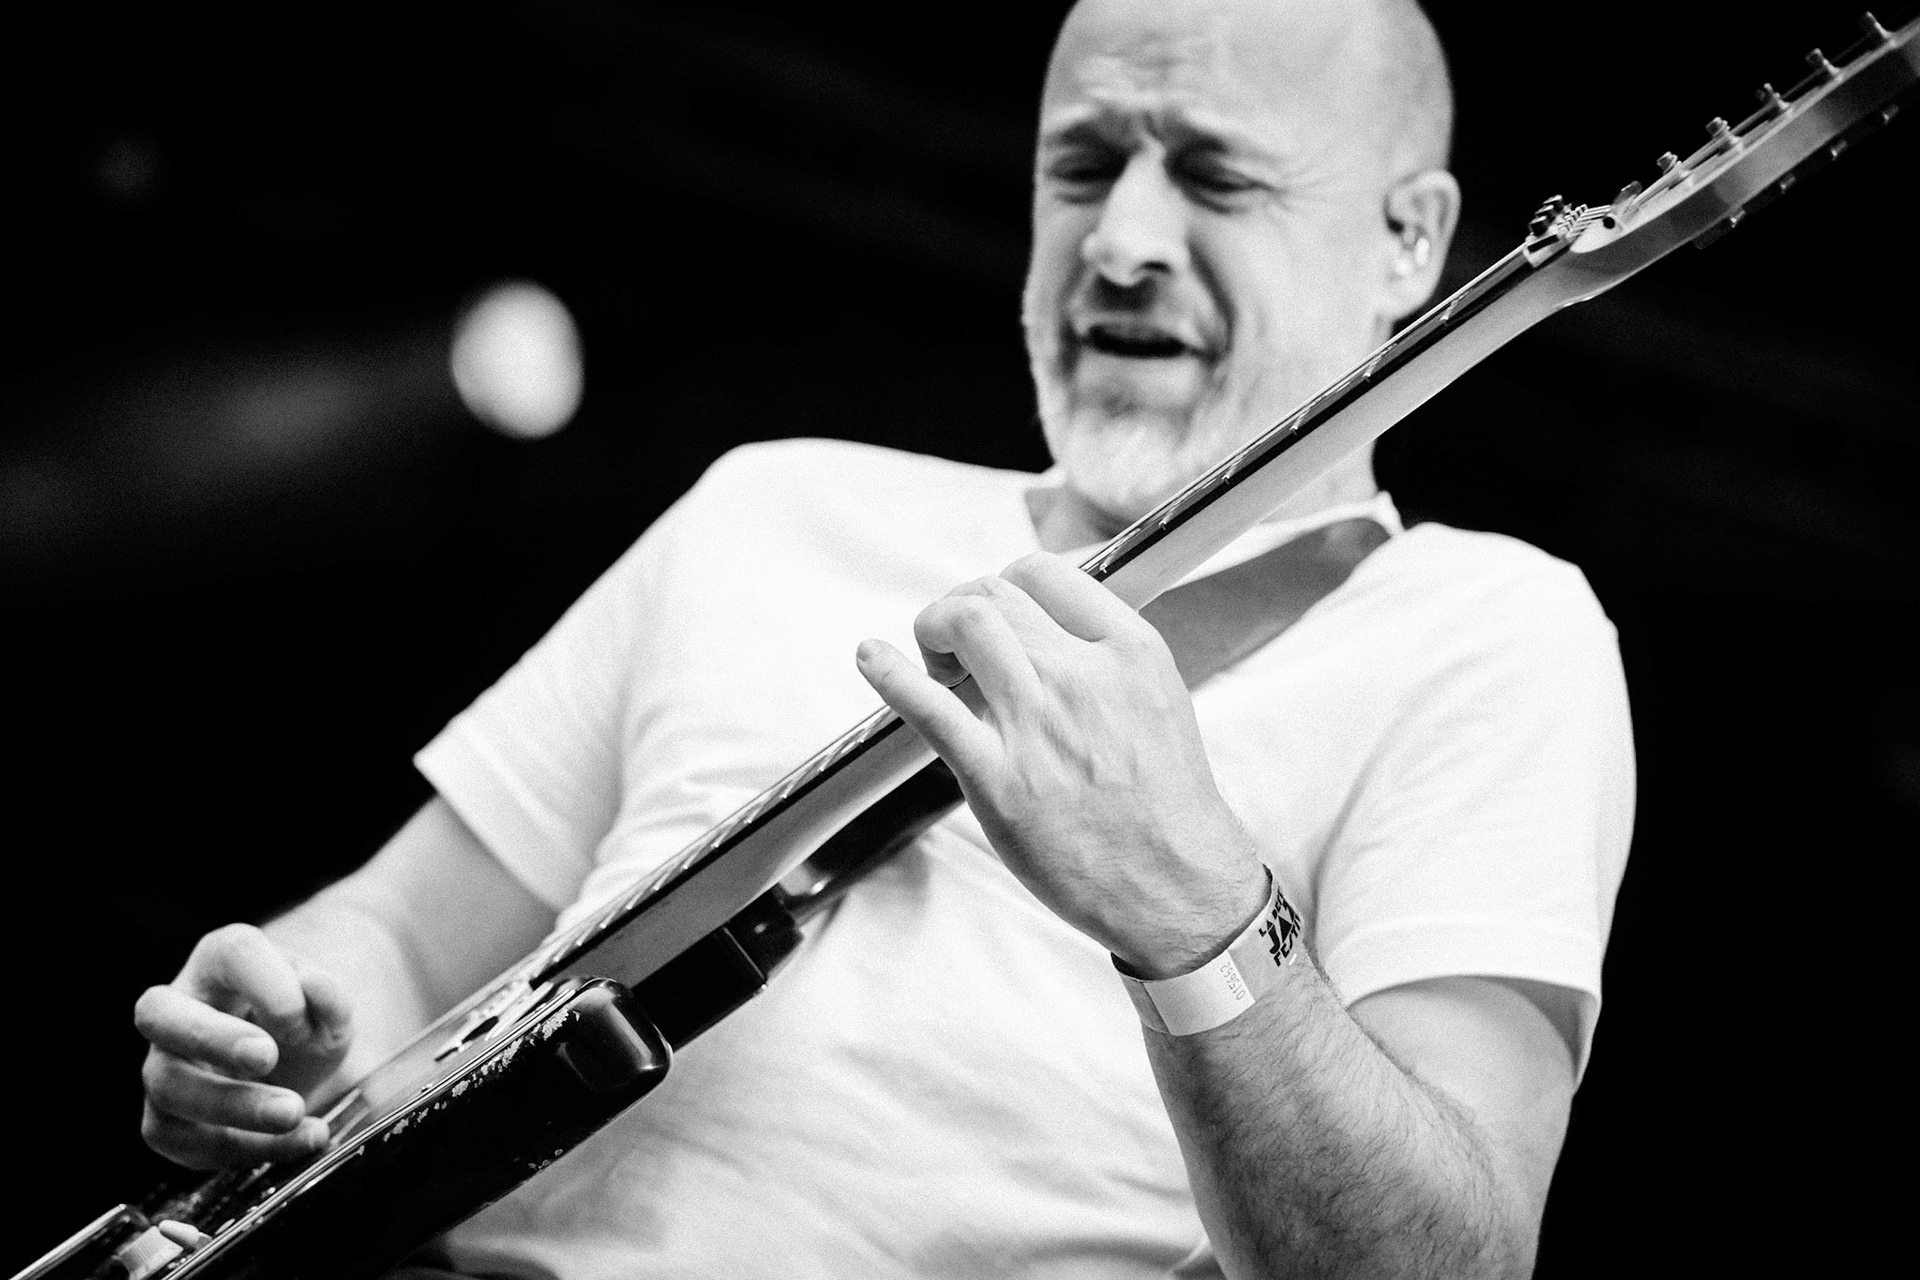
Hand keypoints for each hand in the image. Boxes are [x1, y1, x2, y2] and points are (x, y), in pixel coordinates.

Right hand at [135, 923, 351, 1168]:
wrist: (292, 1069)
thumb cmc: (303, 1024)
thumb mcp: (330, 1007)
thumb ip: (329, 996)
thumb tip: (313, 985)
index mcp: (221, 961)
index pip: (233, 952)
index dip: (267, 983)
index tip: (298, 1015)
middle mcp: (176, 1008)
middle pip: (161, 1014)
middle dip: (213, 1038)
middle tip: (267, 1057)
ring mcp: (161, 1066)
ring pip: (169, 1085)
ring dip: (235, 1105)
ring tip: (295, 1112)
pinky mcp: (163, 1121)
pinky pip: (185, 1140)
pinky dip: (246, 1147)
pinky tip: (296, 1141)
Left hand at [857, 552, 1267, 976]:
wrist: (1179, 886)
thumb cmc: (1166, 804)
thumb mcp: (1156, 698)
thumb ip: (1102, 658)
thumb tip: (1039, 630)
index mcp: (1129, 651)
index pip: (1044, 572)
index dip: (1004, 585)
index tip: (996, 614)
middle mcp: (1083, 676)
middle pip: (995, 595)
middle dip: (961, 608)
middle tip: (955, 645)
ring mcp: (1038, 725)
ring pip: (966, 625)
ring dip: (934, 630)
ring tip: (936, 664)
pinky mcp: (998, 779)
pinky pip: (929, 706)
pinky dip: (890, 673)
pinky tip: (872, 658)